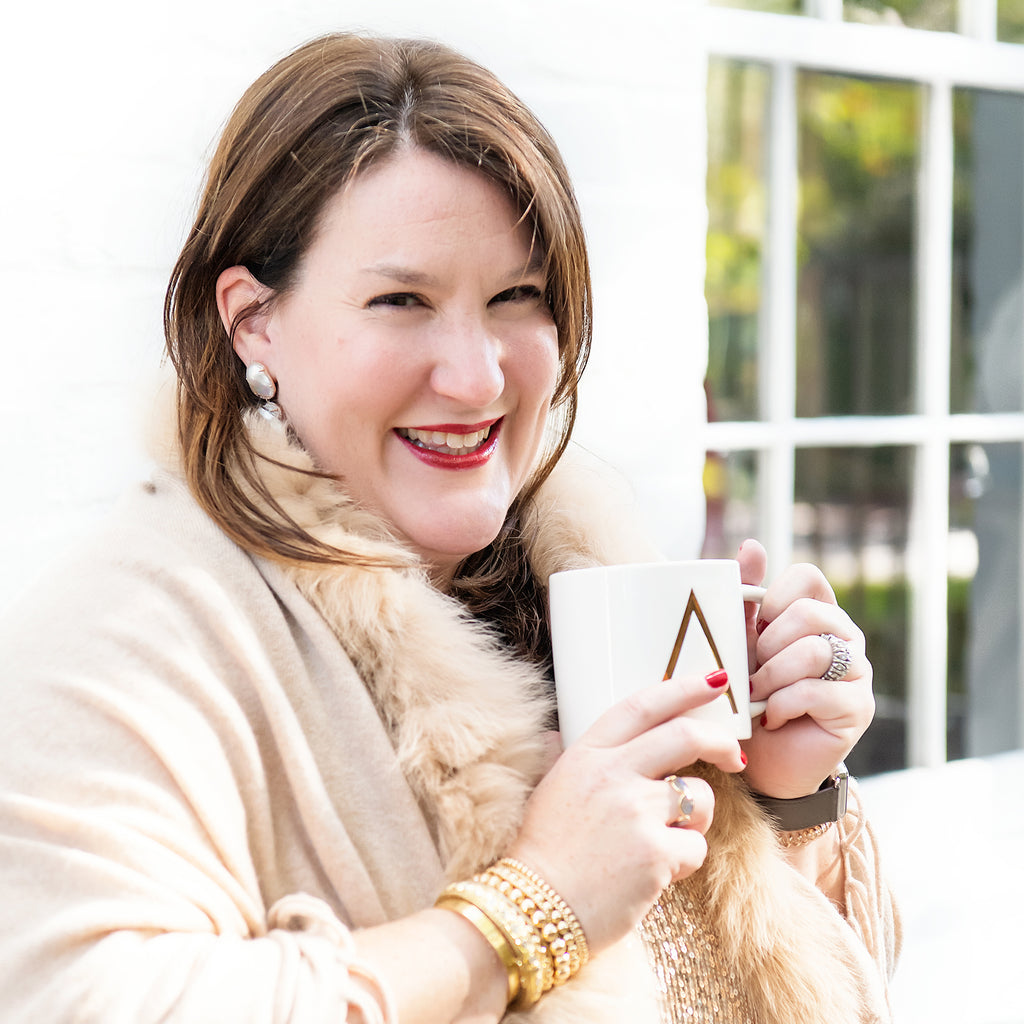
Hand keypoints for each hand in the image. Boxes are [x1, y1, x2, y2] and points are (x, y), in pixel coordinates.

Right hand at [507, 671, 746, 954]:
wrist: (533, 910)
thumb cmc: (542, 853)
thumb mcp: (548, 789)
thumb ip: (562, 757)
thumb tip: (556, 734)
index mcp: (587, 754)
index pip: (642, 705)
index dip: (682, 688)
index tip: (714, 682)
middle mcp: (612, 773)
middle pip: (685, 736)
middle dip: (721, 741)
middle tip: (736, 756)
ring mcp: (635, 811)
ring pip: (700, 798)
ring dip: (695, 820)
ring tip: (664, 842)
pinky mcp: (655, 852)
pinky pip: (696, 847)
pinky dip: (683, 863)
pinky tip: (653, 875)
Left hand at [736, 539, 873, 799]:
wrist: (760, 759)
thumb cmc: (748, 695)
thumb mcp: (740, 643)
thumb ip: (745, 598)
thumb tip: (752, 545)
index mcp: (818, 613)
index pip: (808, 577)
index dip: (774, 597)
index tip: (755, 627)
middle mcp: (845, 637)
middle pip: (810, 613)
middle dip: (768, 644)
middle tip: (750, 671)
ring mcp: (857, 672)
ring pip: (814, 651)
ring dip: (771, 676)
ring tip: (756, 696)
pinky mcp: (857, 708)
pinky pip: (815, 691)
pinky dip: (781, 705)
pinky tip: (771, 717)